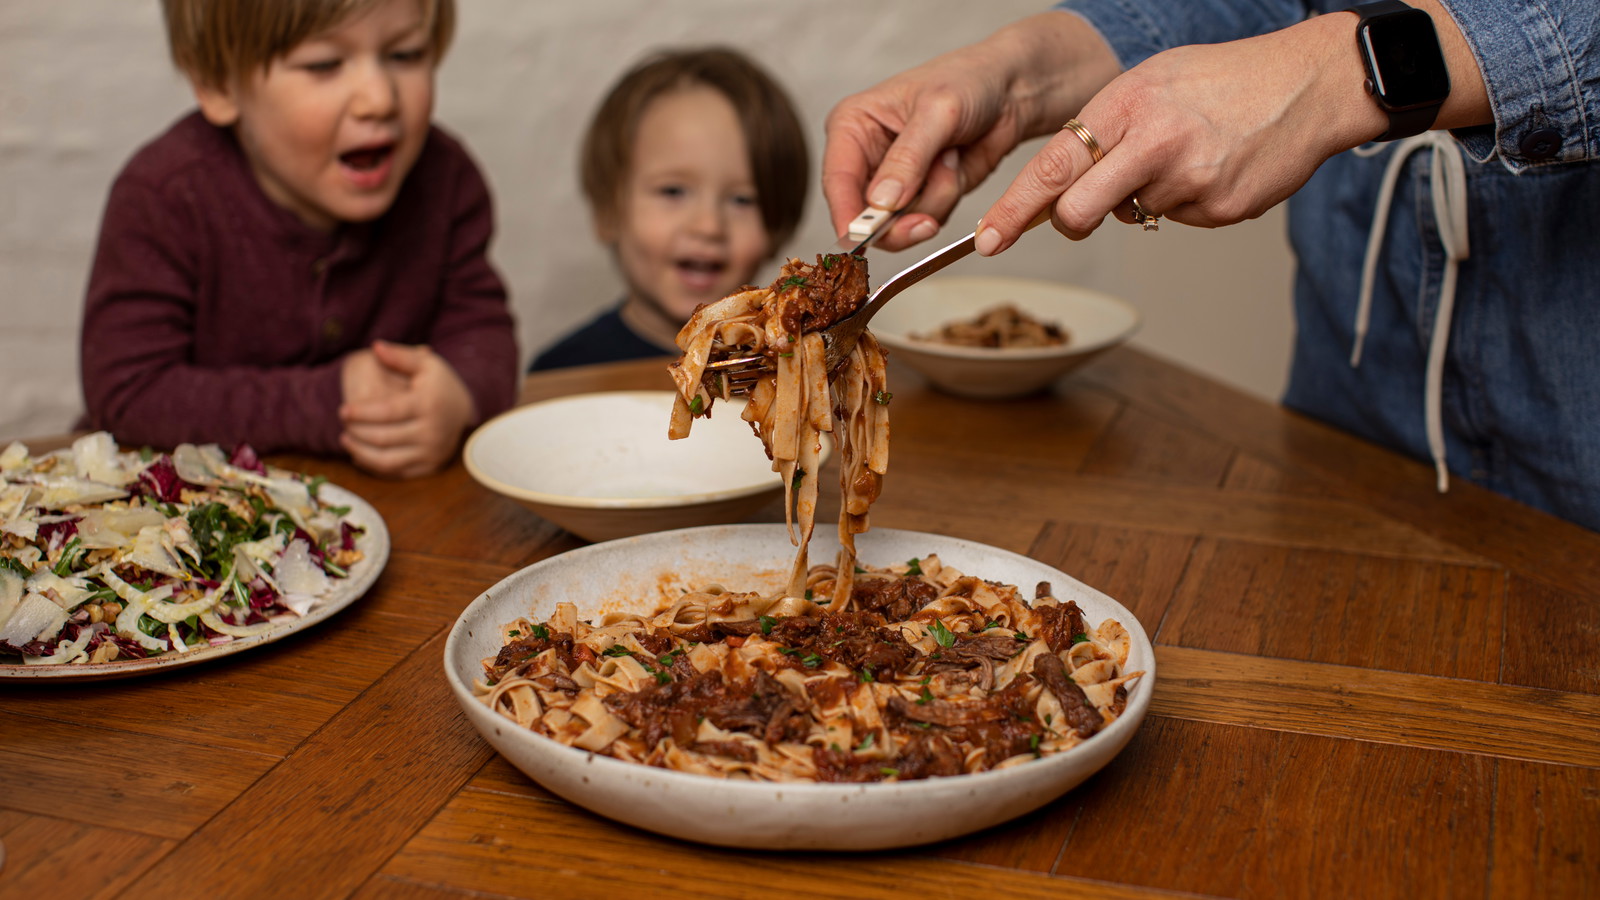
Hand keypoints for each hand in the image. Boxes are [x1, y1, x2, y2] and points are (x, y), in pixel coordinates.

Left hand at [338, 341, 477, 478]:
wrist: (466, 411)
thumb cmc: (439, 385)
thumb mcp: (426, 365)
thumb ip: (400, 356)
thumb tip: (376, 347)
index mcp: (428, 404)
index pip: (387, 411)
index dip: (362, 413)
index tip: (343, 410)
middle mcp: (432, 431)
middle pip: (383, 438)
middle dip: (357, 432)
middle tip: (343, 423)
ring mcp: (431, 452)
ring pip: (387, 460)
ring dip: (360, 452)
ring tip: (346, 440)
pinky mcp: (429, 467)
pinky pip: (396, 473)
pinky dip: (374, 466)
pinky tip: (360, 454)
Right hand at [822, 12, 1119, 250]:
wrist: (1013, 90)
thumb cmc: (970, 81)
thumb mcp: (937, 112)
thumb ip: (908, 159)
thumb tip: (880, 202)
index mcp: (852, 126)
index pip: (838, 180)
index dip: (847, 214)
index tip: (861, 239)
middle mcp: (866, 156)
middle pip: (863, 214)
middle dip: (899, 218)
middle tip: (926, 219)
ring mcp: (894, 180)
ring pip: (899, 222)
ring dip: (933, 199)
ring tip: (950, 158)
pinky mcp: (921, 194)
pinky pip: (927, 219)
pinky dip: (947, 200)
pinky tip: (956, 167)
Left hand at [975, 14, 1387, 251]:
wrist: (1310, 83)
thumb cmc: (1224, 80)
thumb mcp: (1151, 82)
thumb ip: (1102, 130)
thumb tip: (1056, 188)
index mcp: (1126, 105)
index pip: (1051, 168)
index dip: (1013, 210)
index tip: (988, 238)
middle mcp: (1153, 144)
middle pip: (1078, 213)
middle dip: (1072, 220)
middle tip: (1090, 208)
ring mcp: (1188, 181)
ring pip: (1132, 216)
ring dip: (1144, 198)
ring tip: (1184, 157)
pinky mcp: (1218, 209)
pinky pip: (1177, 220)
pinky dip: (1186, 202)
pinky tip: (1213, 167)